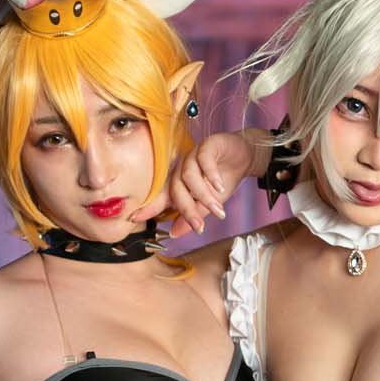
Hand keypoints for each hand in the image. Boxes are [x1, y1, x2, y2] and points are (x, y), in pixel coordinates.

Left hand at [133, 130, 263, 232]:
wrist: (244, 157)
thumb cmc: (223, 179)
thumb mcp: (209, 204)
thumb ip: (193, 217)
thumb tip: (175, 234)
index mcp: (179, 183)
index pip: (162, 197)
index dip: (149, 207)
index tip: (134, 218)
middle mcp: (182, 169)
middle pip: (176, 189)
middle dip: (187, 210)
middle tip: (199, 227)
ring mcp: (193, 156)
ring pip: (190, 177)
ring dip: (204, 195)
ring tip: (218, 209)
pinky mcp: (207, 146)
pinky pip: (204, 160)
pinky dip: (211, 175)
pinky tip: (219, 186)